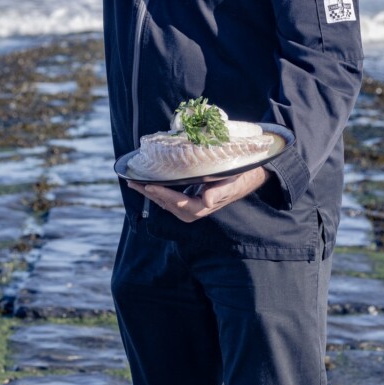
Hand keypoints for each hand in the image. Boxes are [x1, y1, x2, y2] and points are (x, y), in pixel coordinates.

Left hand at [126, 166, 270, 222]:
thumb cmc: (241, 176)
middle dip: (151, 195)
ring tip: (135, 182)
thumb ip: (220, 191)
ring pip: (168, 202)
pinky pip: (172, 197)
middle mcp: (197, 209)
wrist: (249, 175)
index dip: (163, 195)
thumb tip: (207, 200)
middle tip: (133, 183)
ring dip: (151, 194)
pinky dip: (160, 190)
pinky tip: (150, 182)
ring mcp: (194, 204)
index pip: (179, 203)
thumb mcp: (233, 180)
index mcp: (205, 206)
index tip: (149, 185)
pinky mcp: (192, 197)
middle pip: (168, 205)